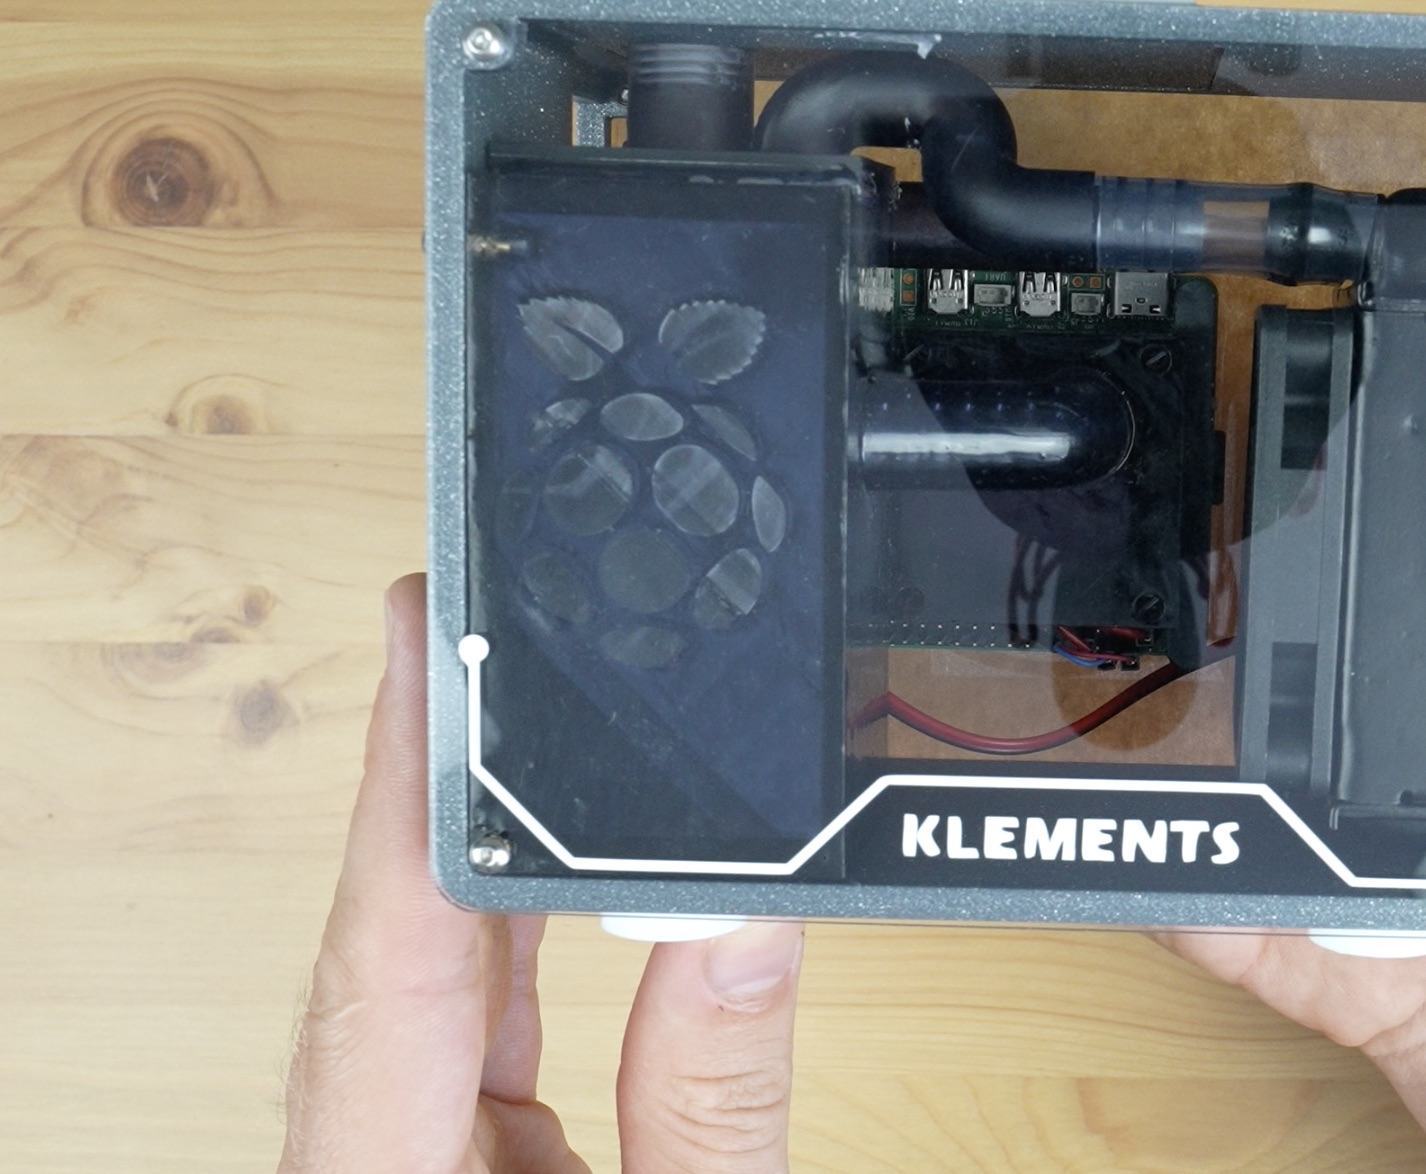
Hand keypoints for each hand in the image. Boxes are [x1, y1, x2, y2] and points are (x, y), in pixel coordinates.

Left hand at [279, 574, 805, 1173]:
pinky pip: (464, 994)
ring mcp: (396, 1136)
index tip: (425, 645)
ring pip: (422, 946)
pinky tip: (558, 840)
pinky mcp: (438, 1136)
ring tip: (512, 696)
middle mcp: (367, 1143)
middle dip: (437, 763)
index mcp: (385, 1173)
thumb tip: (748, 926)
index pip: (387, 949)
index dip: (411, 780)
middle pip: (389, 924)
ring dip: (477, 824)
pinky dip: (513, 907)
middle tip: (466, 616)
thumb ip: (714, 1099)